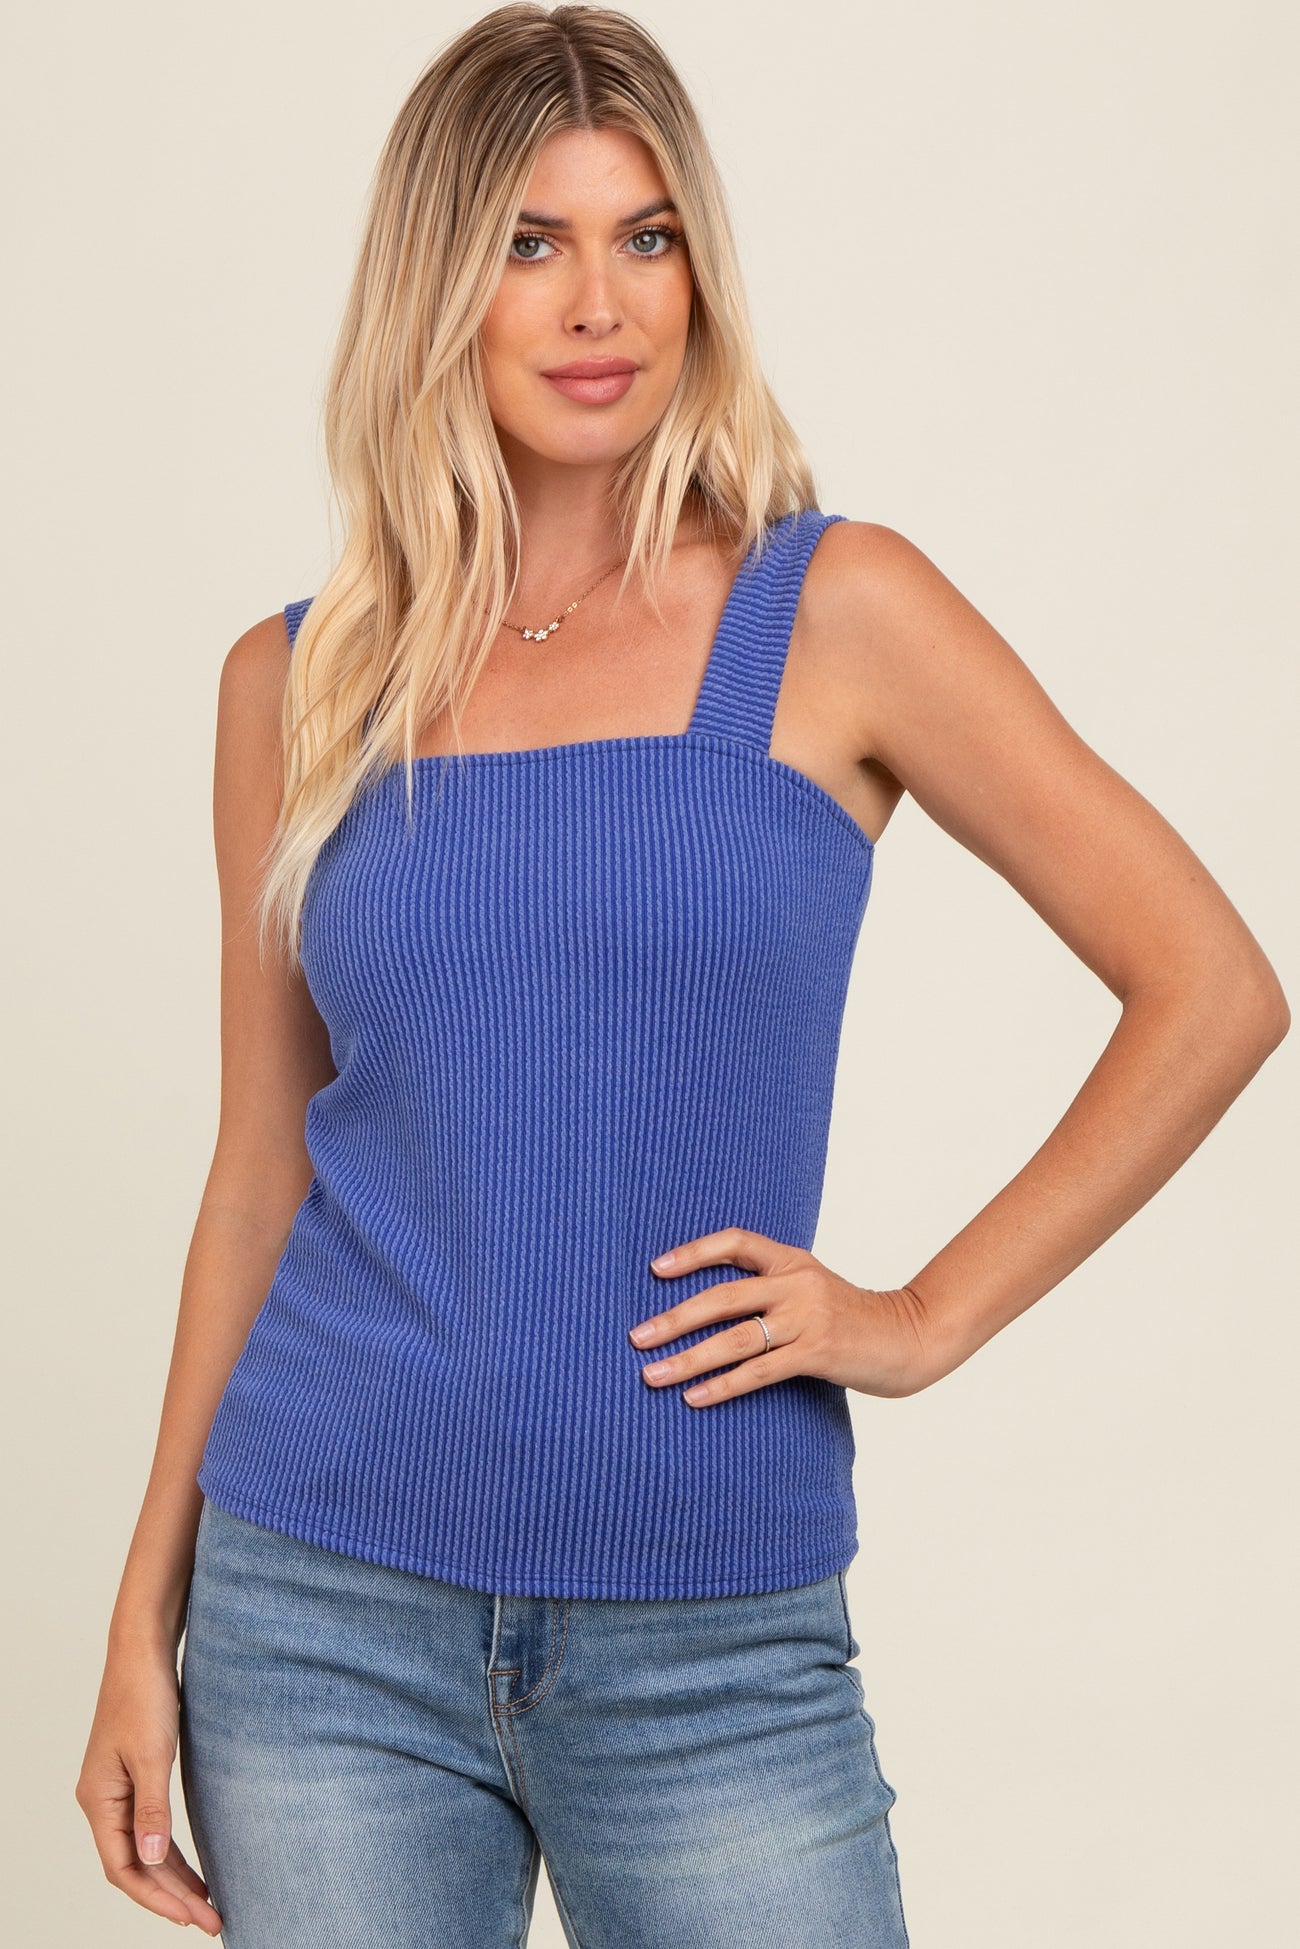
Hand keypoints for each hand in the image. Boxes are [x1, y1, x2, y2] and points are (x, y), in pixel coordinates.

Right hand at [75, 1632, 222, 1933]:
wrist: (144, 1649)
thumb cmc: (144, 1693)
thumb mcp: (152, 1753)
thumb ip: (151, 1809)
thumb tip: (149, 1861)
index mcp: (99, 1800)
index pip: (123, 1868)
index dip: (156, 1897)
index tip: (191, 1917)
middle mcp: (104, 1801)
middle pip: (136, 1865)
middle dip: (172, 1896)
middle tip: (212, 1920)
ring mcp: (119, 1789)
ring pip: (145, 1850)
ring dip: (175, 1878)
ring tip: (208, 1905)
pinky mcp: (137, 1776)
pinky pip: (152, 1828)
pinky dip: (171, 1850)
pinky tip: (194, 1866)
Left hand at [630, 1227, 938, 1404]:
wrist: (911, 1337)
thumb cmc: (852, 1319)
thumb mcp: (812, 1289)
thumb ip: (772, 1289)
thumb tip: (713, 1306)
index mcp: (792, 1260)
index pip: (736, 1241)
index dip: (694, 1253)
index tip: (655, 1269)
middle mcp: (797, 1282)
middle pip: (724, 1295)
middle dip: (674, 1317)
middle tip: (636, 1336)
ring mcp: (808, 1318)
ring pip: (736, 1338)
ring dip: (689, 1358)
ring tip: (653, 1375)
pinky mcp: (818, 1352)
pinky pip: (759, 1371)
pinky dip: (723, 1385)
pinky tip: (695, 1398)